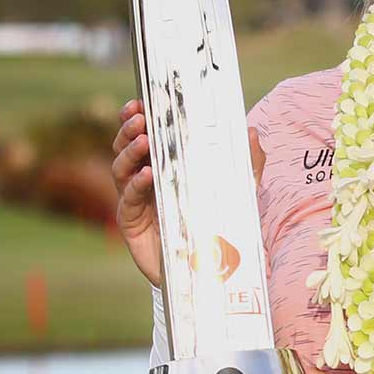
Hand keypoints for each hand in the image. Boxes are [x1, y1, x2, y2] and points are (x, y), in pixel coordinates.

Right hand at [111, 98, 264, 290]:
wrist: (206, 271)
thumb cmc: (216, 225)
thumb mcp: (238, 192)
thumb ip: (247, 164)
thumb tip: (254, 132)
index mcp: (163, 166)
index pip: (144, 135)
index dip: (137, 117)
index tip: (140, 102)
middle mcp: (144, 180)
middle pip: (125, 147)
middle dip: (128, 128)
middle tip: (138, 116)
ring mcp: (135, 201)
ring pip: (120, 169)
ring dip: (129, 151)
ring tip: (144, 140)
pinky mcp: (132, 224)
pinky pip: (128, 200)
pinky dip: (135, 185)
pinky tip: (146, 175)